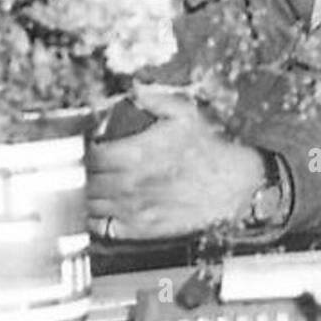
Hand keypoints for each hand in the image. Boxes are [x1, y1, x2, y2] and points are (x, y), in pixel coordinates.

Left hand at [87, 87, 269, 238]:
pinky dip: (94, 220)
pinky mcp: (144, 229)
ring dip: (84, 195)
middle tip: (84, 166)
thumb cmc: (214, 152)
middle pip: (87, 180)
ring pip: (91, 204)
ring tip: (86, 187)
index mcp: (136, 153)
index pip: (91, 154)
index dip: (85, 149)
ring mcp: (135, 209)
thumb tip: (135, 91)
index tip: (87, 146)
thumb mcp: (186, 114)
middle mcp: (131, 183)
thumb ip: (154, 100)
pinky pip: (105, 228)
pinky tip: (96, 211)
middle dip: (82, 172)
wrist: (238, 186)